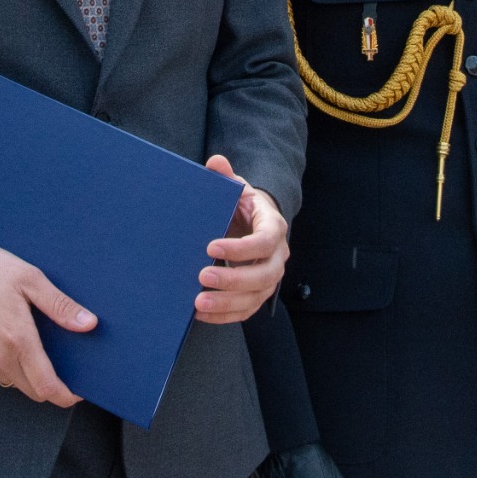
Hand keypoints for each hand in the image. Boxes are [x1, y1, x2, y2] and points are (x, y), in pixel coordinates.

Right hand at [0, 231, 95, 407]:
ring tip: (28, 344)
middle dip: (48, 385)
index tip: (76, 393)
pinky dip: (3, 364)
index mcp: (17, 338)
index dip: (65, 396)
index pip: (46, 386)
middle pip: (31, 390)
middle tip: (59, 366)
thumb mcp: (29, 278)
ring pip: (11, 381)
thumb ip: (60, 306)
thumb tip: (89, 324)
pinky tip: (3, 338)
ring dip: (24, 373)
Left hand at [195, 155, 286, 324]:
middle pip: (264, 274)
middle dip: (234, 279)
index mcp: (273, 227)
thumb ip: (225, 176)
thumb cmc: (242, 206)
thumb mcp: (236, 188)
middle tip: (202, 277)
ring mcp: (269, 278)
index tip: (210, 247)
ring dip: (227, 302)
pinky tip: (201, 313)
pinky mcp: (258, 294)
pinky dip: (224, 315)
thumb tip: (216, 163)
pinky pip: (246, 311)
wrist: (252, 224)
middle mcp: (277, 256)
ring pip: (255, 297)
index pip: (265, 241)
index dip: (241, 248)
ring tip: (198, 302)